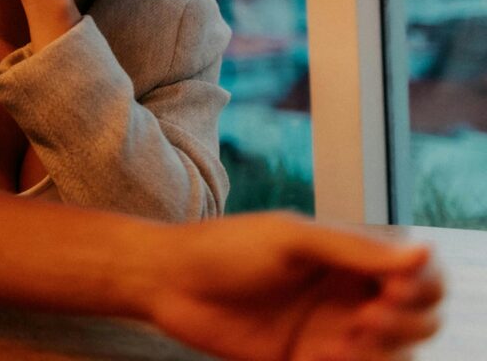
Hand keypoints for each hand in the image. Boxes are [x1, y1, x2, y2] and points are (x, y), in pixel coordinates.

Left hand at [149, 213, 442, 360]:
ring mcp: (328, 330)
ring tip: (338, 343)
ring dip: (380, 352)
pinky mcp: (303, 360)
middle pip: (417, 318)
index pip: (418, 275)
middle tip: (364, 319)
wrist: (167, 281)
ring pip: (390, 352)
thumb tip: (420, 251)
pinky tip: (315, 358)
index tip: (393, 290)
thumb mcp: (290, 240)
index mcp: (349, 258)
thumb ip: (353, 249)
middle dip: (406, 323)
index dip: (422, 287)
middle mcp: (346, 294)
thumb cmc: (224, 248)